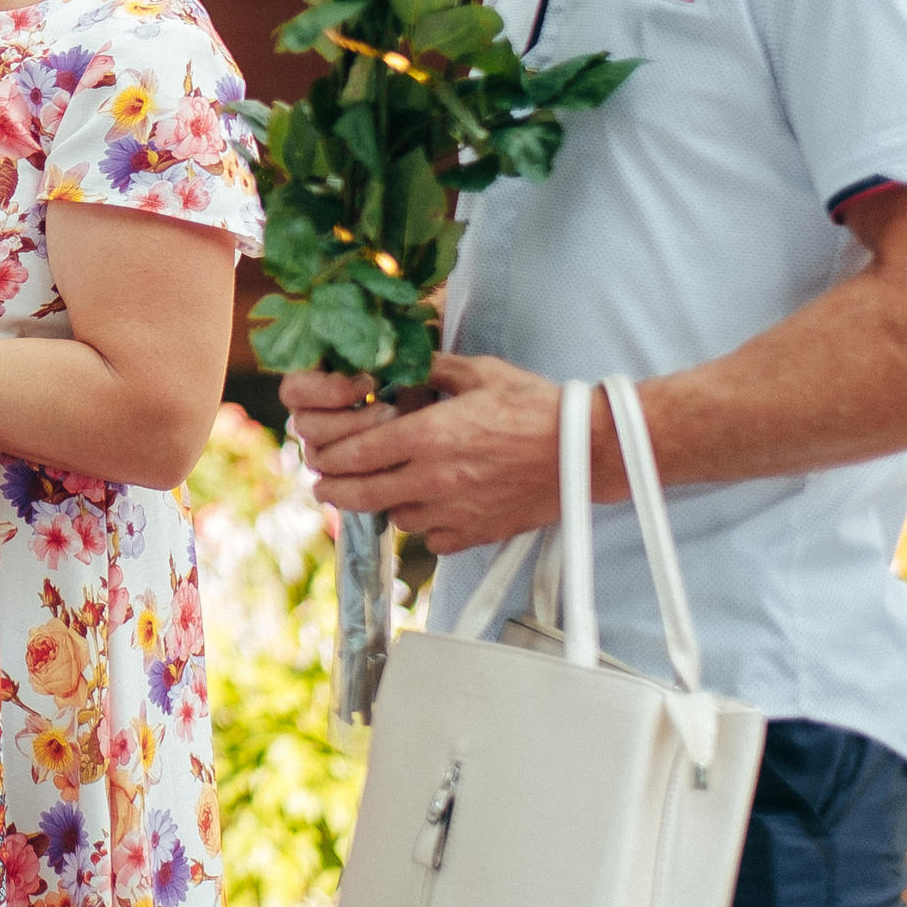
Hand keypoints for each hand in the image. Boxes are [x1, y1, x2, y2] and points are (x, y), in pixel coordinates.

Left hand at [292, 352, 577, 553]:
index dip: (329, 459)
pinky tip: (429, 509)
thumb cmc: (536, 406)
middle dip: (335, 491)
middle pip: (363, 496)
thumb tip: (401, 365)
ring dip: (385, 505)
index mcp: (428, 436)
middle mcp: (434, 479)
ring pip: (397, 519)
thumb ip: (432, 370)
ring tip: (383, 490)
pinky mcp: (479, 533)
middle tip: (323, 486)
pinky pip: (434, 541)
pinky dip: (425, 528)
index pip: (356, 454)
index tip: (318, 460)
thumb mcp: (479, 373)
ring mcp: (456, 511)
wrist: (588, 449)